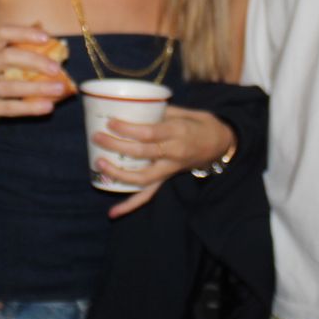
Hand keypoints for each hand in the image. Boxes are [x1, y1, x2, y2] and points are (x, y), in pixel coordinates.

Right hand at [0, 24, 72, 128]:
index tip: (47, 38)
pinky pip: (9, 107)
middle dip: (35, 61)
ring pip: (10, 85)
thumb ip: (24, 52)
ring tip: (59, 88)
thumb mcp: (2, 64)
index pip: (2, 33)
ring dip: (38, 87)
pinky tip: (48, 106)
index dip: (24, 33)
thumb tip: (57, 45)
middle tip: (57, 68)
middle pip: (7, 57)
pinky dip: (30, 107)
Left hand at [93, 106, 234, 218]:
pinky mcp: (167, 179)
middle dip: (116, 146)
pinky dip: (130, 205)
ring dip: (118, 174)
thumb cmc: (200, 124)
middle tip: (97, 137)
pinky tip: (114, 212)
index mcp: (178, 133)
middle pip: (142, 153)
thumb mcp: (185, 112)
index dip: (128, 129)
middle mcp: (173, 153)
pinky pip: (148, 195)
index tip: (110, 122)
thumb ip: (161, 110)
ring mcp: (170, 170)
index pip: (150, 133)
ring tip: (100, 164)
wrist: (221, 145)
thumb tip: (134, 106)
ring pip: (142, 178)